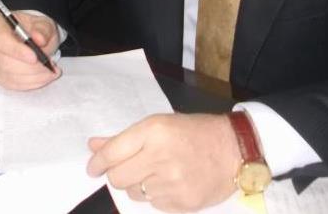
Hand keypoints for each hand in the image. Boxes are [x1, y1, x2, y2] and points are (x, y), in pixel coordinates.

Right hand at [0, 10, 60, 89]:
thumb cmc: (34, 28)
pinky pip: (11, 84)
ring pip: (8, 75)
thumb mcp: (43, 23)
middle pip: (4, 61)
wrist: (32, 36)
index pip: (1, 40)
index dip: (17, 51)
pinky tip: (44, 78)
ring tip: (51, 72)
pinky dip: (30, 83)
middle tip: (50, 67)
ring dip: (33, 77)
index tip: (35, 58)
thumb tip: (40, 39)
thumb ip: (43, 29)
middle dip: (30, 68)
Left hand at [87, 112, 241, 212]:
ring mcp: (170, 182)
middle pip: (118, 178)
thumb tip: (93, 145)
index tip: (94, 167)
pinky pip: (153, 204)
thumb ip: (126, 137)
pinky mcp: (179, 204)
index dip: (98, 162)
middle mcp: (159, 156)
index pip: (112, 152)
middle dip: (118, 174)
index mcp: (155, 130)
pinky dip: (157, 195)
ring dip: (139, 184)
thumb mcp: (162, 124)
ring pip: (134, 193)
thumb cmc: (197, 131)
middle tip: (130, 168)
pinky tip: (173, 182)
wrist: (234, 149)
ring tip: (160, 171)